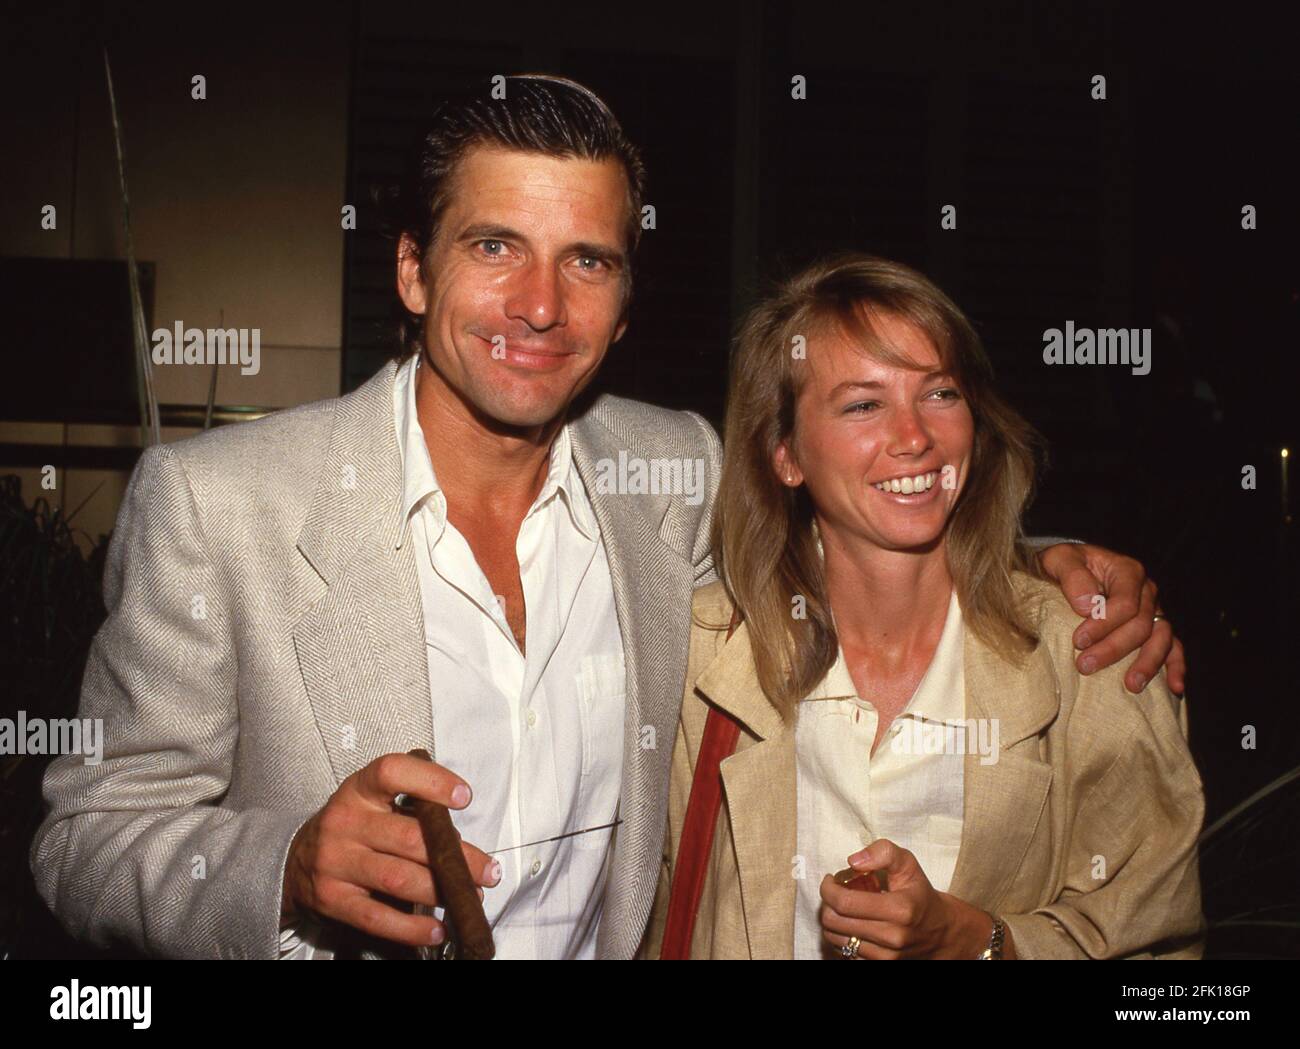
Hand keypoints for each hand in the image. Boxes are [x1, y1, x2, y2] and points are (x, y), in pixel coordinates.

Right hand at [281, 752, 500, 948]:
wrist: (295, 861)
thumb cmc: (354, 827)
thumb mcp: (373, 803)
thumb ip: (412, 810)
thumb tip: (460, 842)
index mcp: (359, 790)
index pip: (392, 772)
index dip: (431, 781)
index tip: (464, 797)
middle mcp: (345, 822)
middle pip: (409, 838)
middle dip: (457, 858)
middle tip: (488, 871)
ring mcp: (336, 862)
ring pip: (399, 878)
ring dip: (442, 891)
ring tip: (470, 897)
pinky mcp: (334, 900)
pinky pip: (378, 917)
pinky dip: (412, 928)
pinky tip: (437, 930)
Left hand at [819, 840, 994, 959]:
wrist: (940, 931)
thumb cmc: (919, 893)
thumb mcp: (907, 864)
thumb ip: (882, 852)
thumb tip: (853, 862)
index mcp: (900, 909)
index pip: (845, 902)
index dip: (828, 889)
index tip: (830, 880)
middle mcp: (892, 937)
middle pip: (834, 922)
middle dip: (826, 904)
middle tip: (834, 892)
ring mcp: (886, 957)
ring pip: (835, 939)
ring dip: (830, 921)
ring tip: (841, 908)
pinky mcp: (881, 966)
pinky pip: (844, 953)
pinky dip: (840, 937)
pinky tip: (848, 924)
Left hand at [1037, 542, 1185, 694]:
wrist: (1067, 569)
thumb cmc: (1063, 565)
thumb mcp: (1058, 558)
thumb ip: (1071, 575)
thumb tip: (1087, 606)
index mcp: (1127, 571)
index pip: (1125, 603)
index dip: (1104, 624)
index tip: (1078, 641)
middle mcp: (1146, 591)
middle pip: (1140, 625)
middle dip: (1114, 649)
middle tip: (1085, 665)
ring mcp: (1154, 610)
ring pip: (1161, 639)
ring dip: (1148, 664)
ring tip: (1131, 686)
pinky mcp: (1154, 628)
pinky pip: (1173, 647)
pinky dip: (1176, 666)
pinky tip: (1175, 687)